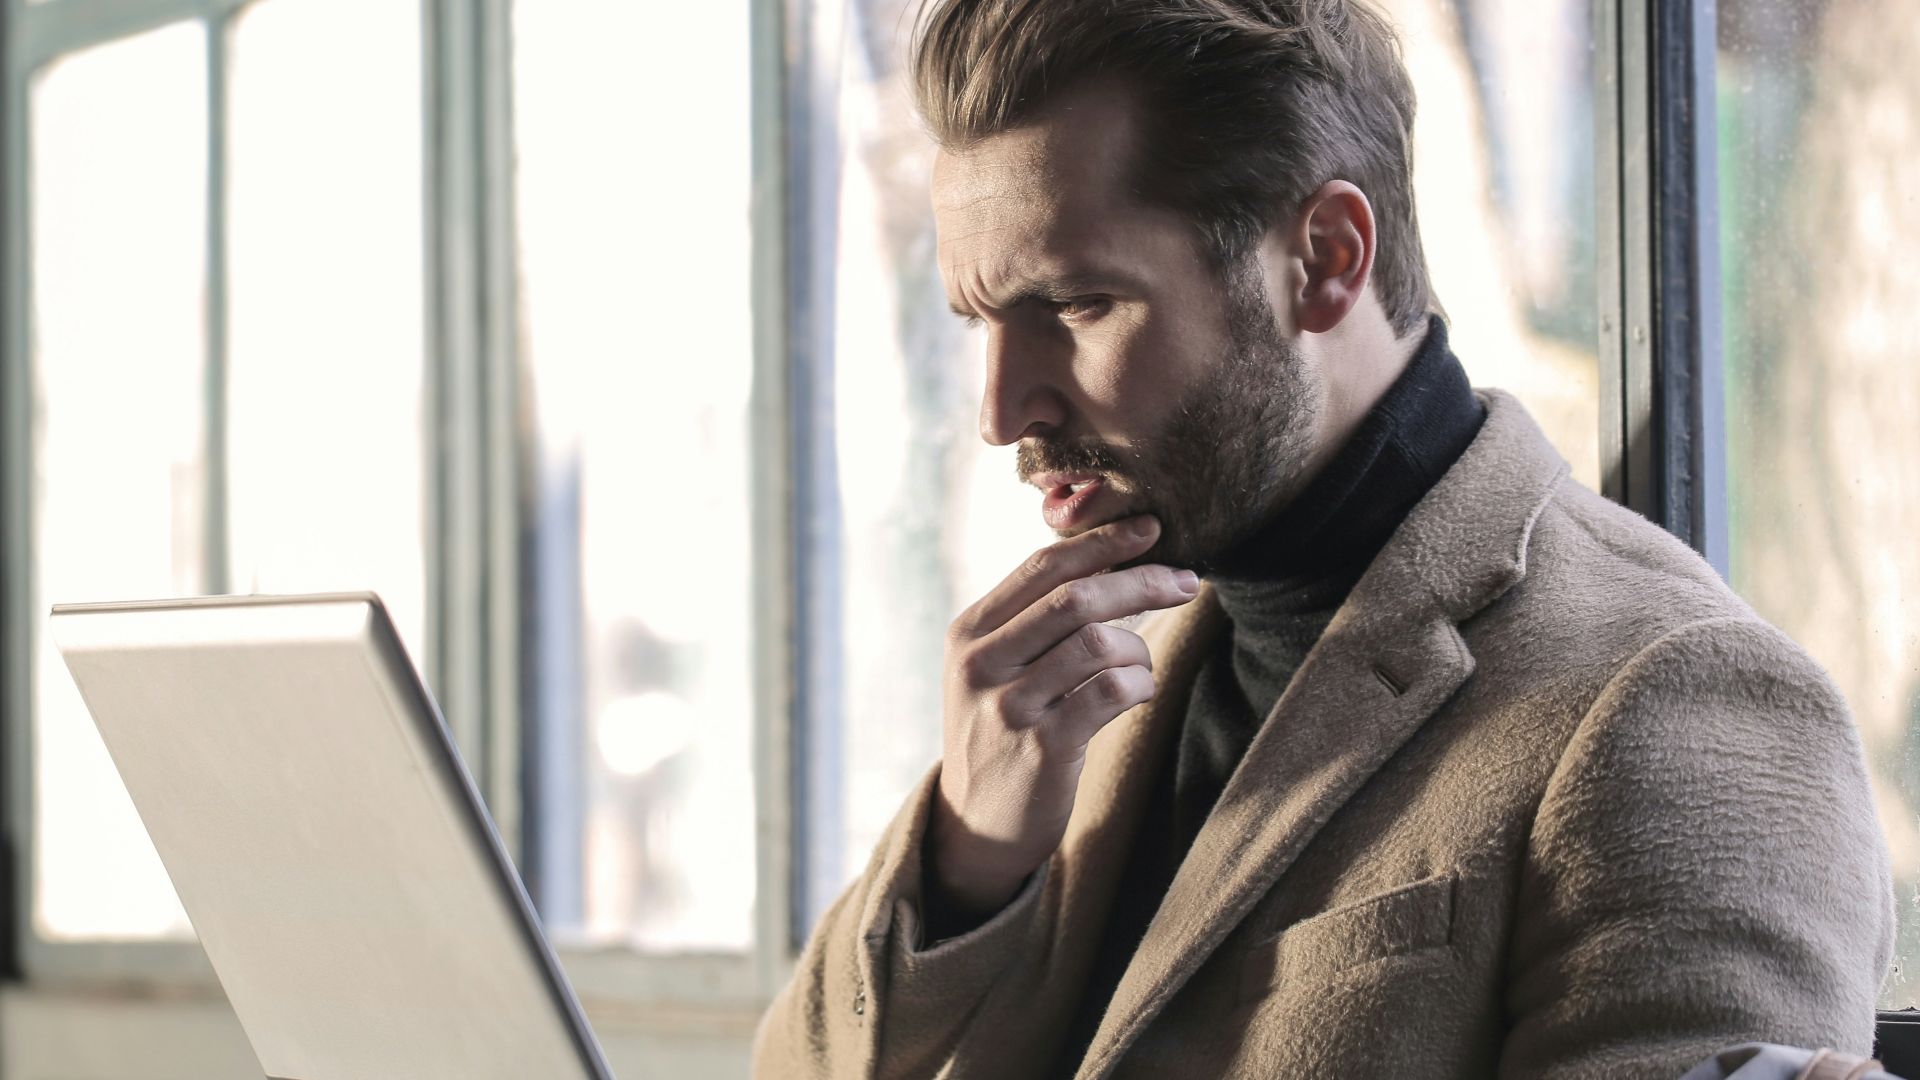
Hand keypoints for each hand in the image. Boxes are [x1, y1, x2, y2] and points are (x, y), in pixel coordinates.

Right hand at [927, 515, 1199, 920]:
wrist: (976, 824)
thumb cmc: (1002, 732)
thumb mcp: (994, 669)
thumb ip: (1033, 620)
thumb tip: (1108, 560)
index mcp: (970, 631)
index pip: (1043, 567)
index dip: (1102, 542)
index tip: (1150, 528)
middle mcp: (982, 663)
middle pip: (1076, 598)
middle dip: (1141, 581)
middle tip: (1187, 581)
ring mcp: (1009, 706)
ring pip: (1099, 643)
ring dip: (1139, 648)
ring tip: (1141, 666)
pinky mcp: (1042, 748)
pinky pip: (1112, 692)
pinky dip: (1140, 684)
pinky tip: (1138, 693)